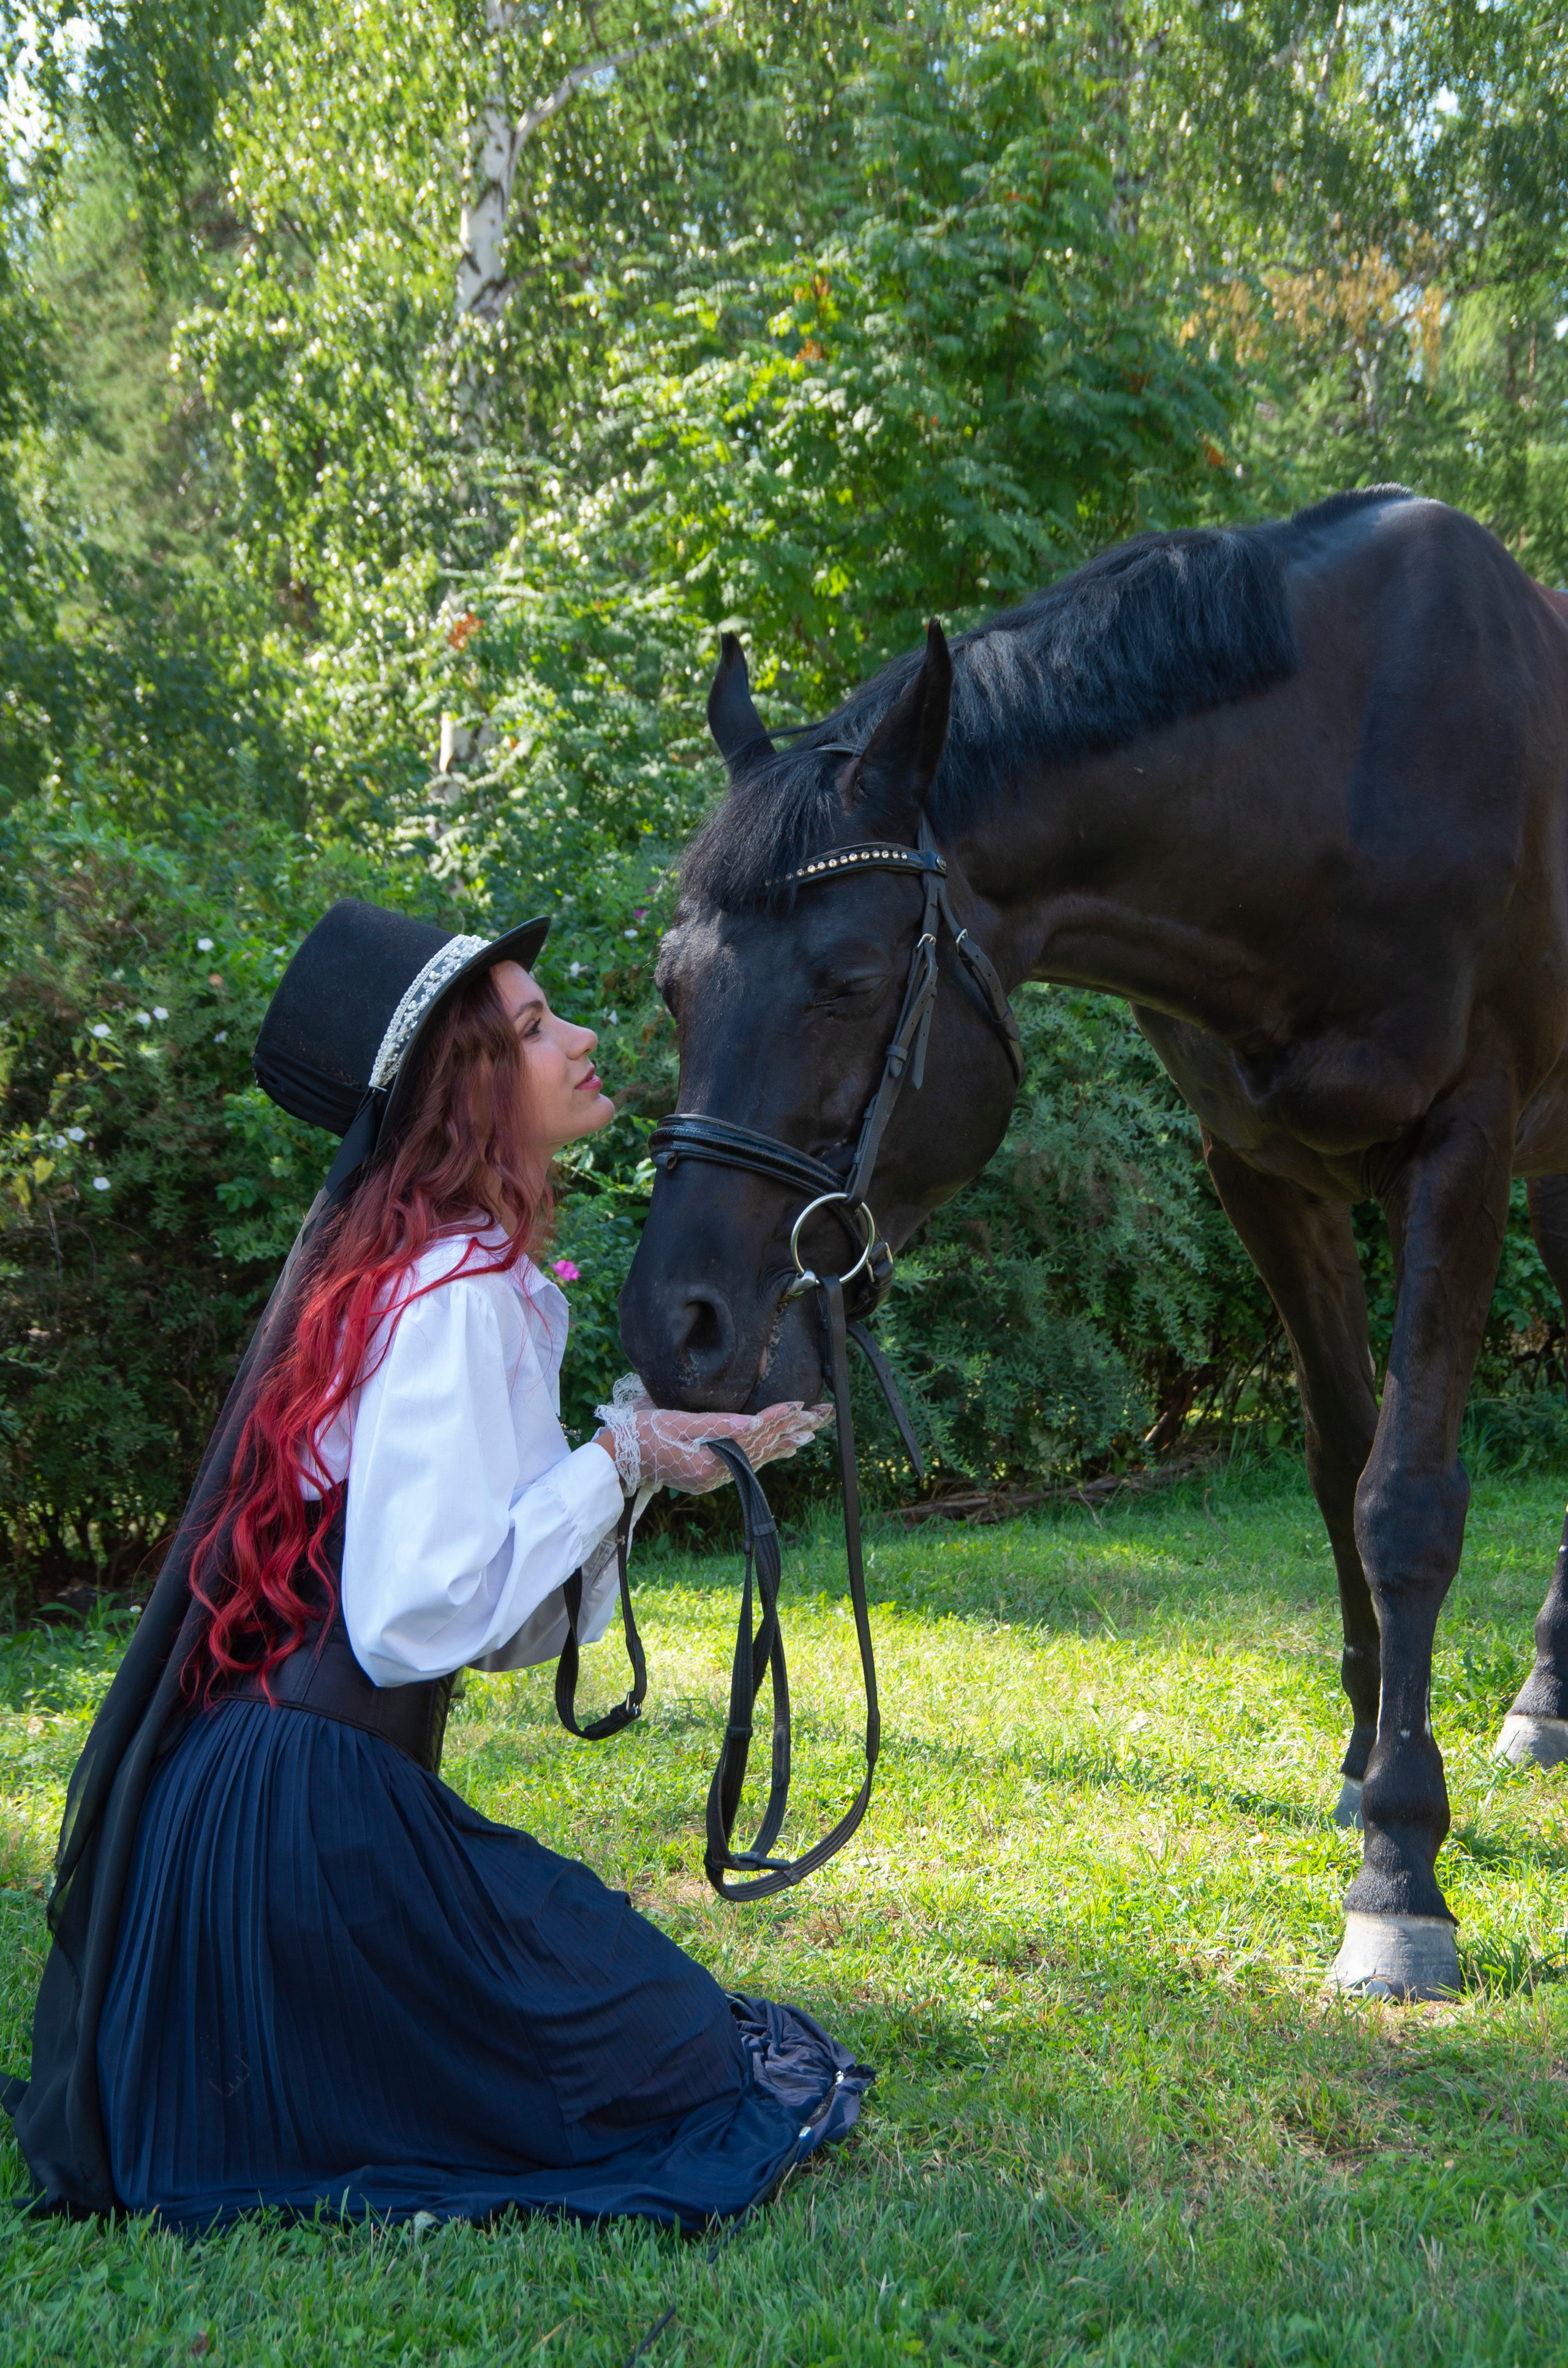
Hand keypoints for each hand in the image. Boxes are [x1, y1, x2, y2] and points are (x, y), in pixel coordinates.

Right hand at [593, 1382, 831, 1494]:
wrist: (617, 1458)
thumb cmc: (641, 1433)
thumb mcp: (677, 1422)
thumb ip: (717, 1424)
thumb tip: (753, 1422)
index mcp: (708, 1462)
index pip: (751, 1436)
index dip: (776, 1418)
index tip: (800, 1405)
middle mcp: (715, 1475)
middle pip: (762, 1449)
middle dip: (793, 1430)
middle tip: (822, 1416)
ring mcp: (713, 1478)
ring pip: (758, 1458)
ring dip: (785, 1443)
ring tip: (812, 1432)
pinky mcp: (708, 1476)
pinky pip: (746, 1464)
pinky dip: (768, 1453)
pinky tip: (783, 1448)